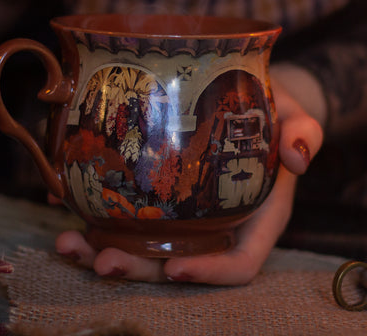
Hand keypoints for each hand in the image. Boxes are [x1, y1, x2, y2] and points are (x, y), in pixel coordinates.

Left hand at [54, 76, 323, 284]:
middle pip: (177, 263)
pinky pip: (124, 217)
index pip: (239, 263)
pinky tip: (61, 202)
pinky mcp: (156, 198)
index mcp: (255, 217)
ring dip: (101, 250)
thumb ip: (305, 130)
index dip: (208, 274)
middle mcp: (215, 226)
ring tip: (66, 241)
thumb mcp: (294, 112)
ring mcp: (182, 216)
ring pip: (142, 247)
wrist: (245, 93)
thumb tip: (298, 156)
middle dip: (136, 267)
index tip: (174, 268)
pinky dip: (91, 215)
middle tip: (99, 260)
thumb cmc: (273, 107)